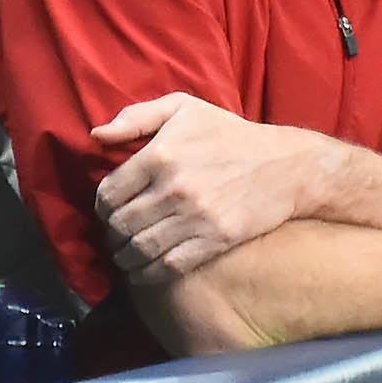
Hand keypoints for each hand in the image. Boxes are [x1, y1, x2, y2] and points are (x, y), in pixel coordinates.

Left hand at [92, 93, 317, 281]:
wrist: (285, 165)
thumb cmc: (230, 134)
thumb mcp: (184, 108)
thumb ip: (136, 117)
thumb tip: (96, 137)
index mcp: (160, 154)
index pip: (109, 193)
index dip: (102, 206)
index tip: (110, 209)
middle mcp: (174, 187)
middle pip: (121, 224)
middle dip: (112, 233)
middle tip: (116, 235)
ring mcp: (195, 217)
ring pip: (140, 249)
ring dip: (124, 257)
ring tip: (125, 255)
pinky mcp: (215, 240)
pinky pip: (168, 266)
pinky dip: (148, 274)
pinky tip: (144, 272)